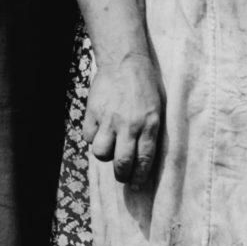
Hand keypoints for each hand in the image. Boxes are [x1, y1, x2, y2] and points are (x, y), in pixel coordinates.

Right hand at [83, 52, 161, 189]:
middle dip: (122, 175)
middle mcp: (129, 125)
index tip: (136, 185)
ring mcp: (109, 118)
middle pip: (122, 164)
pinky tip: (99, 131)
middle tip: (122, 174)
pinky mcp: (93, 111)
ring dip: (105, 155)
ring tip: (109, 148)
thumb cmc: (145, 85)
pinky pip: (89, 136)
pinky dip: (93, 138)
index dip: (139, 178)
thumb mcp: (157, 108)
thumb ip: (151, 131)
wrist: (124, 60)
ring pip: (101, 154)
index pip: (144, 161)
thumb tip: (144, 158)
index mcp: (149, 124)